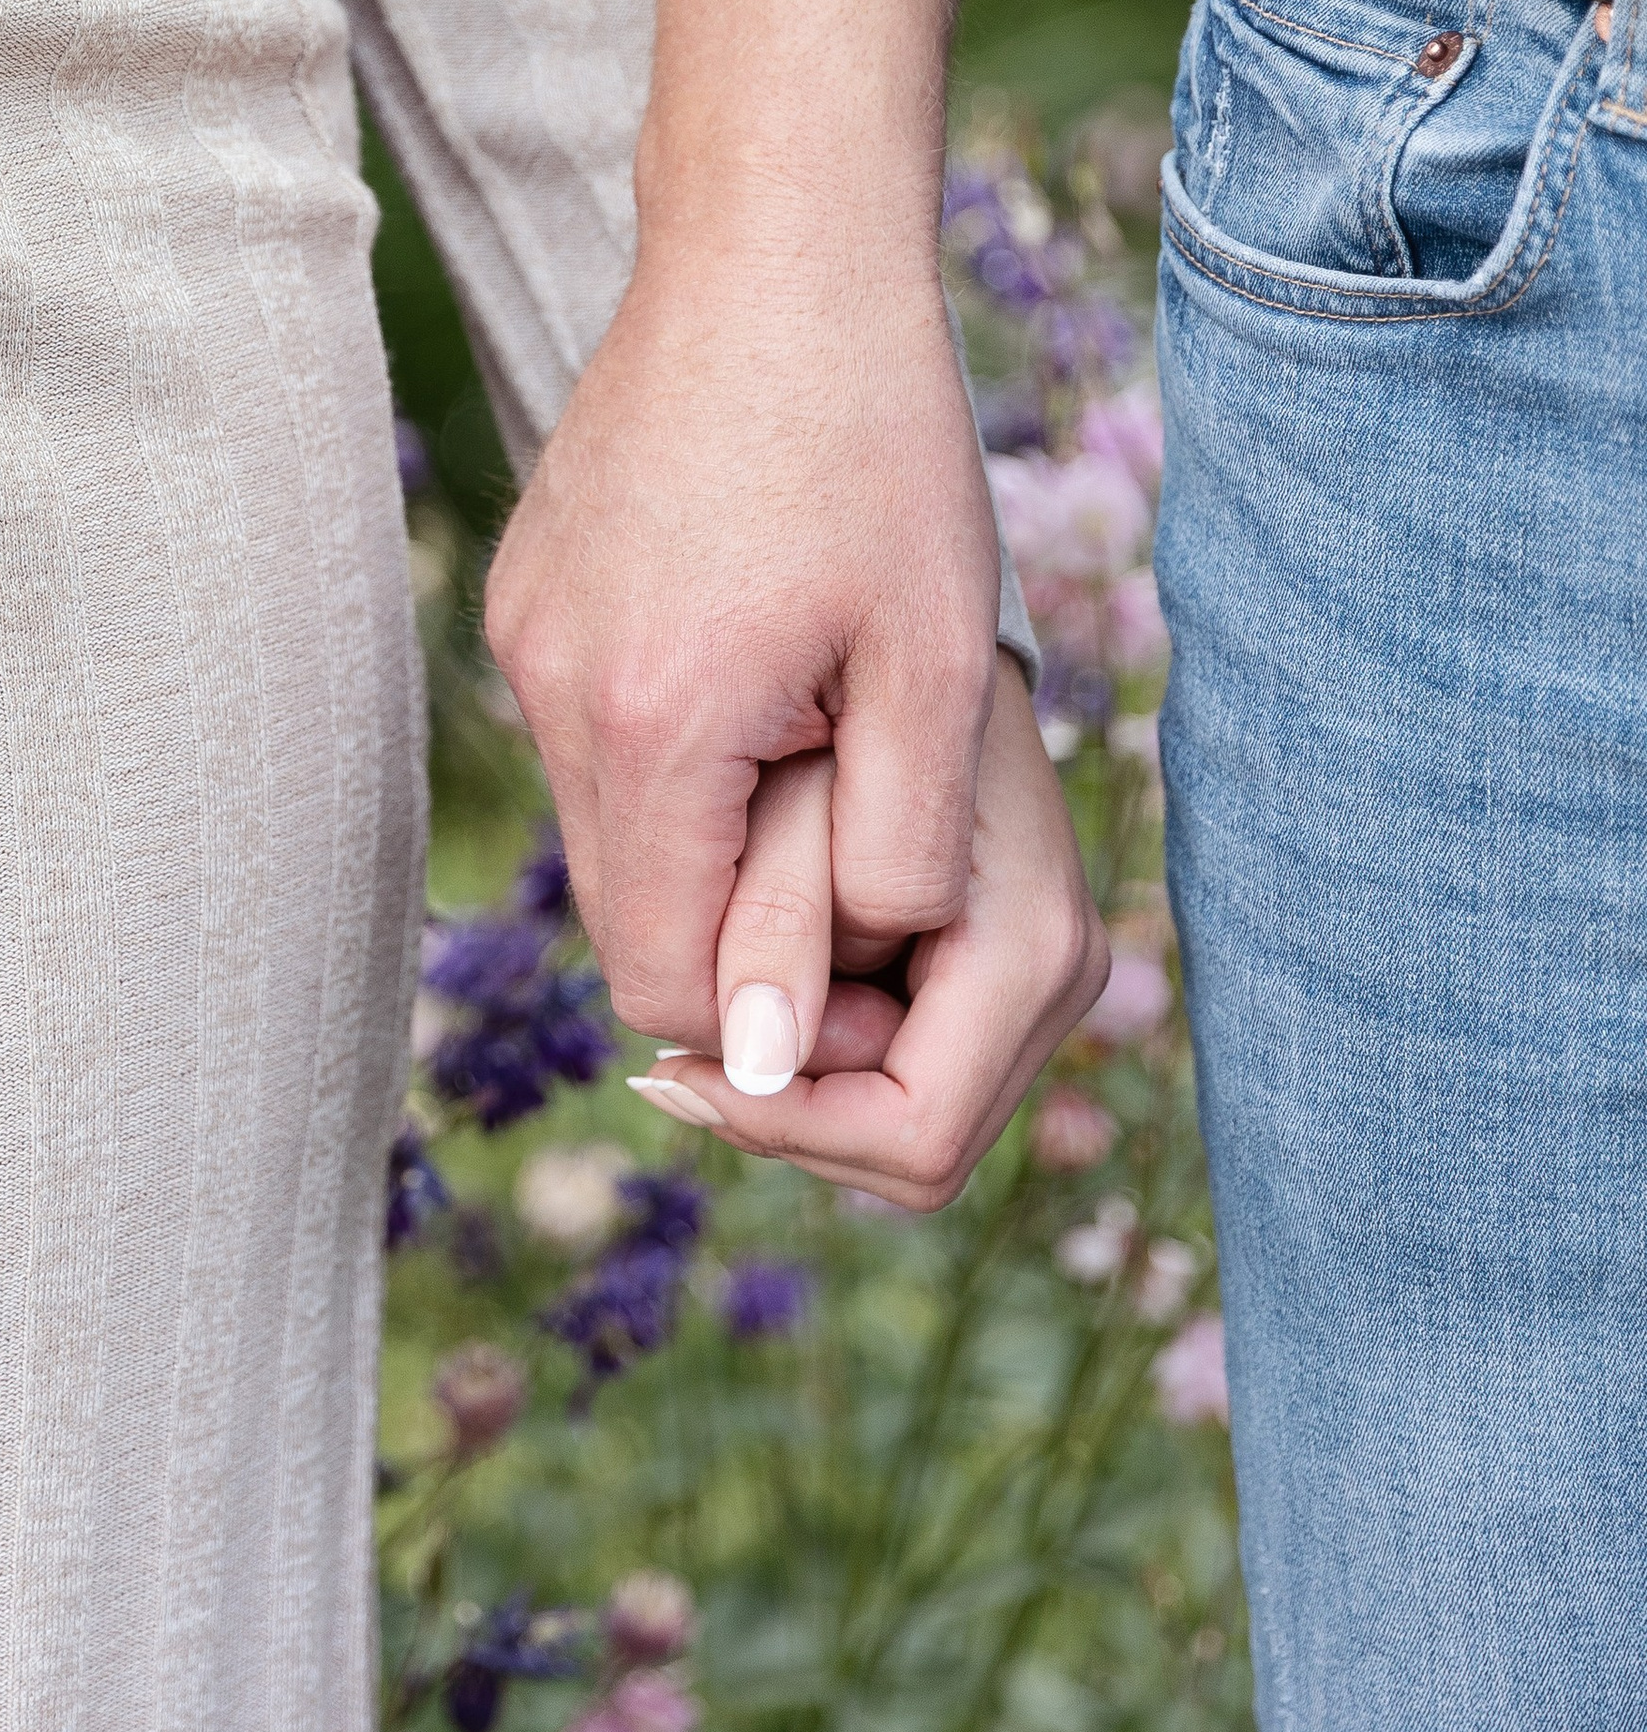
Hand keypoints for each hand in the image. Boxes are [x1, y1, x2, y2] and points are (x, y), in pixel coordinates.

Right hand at [486, 0, 1000, 1057]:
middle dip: (745, 930)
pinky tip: (759, 653)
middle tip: (869, 841)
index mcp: (655, 729)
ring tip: (823, 727)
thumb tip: (797, 1039)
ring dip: (710, 831)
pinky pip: (590, 737)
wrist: (775, 252)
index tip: (882, 949)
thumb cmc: (880, 447)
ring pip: (609, 832)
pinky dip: (670, 747)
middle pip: (630, 924)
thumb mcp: (935, 668)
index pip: (675, 992)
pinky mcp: (526, 596)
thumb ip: (883, 866)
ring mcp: (527, 640)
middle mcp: (556, 696)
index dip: (780, 1016)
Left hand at [624, 658, 1106, 1209]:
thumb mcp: (801, 792)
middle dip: (786, 1105)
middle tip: (675, 1033)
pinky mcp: (993, 955)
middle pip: (904, 1149)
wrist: (907, 583)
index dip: (785, 1123)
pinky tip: (740, 961)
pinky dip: (808, 1033)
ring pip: (890, 1112)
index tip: (673, 1065)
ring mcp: (1039, 970)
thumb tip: (749, 1068)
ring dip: (791, 1070)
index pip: (912, 1138)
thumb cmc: (851, 663)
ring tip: (710, 970)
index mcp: (1031, 949)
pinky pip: (888, 1053)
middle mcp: (1058, 975)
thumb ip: (782, 922)